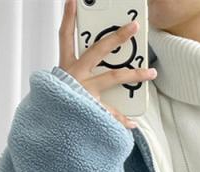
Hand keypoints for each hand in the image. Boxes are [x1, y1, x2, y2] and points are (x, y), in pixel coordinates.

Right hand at [58, 0, 156, 127]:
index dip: (69, 16)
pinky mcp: (91, 108)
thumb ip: (75, 75)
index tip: (73, 0)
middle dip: (117, 37)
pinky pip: (111, 113)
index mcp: (66, 67)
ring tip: (151, 73)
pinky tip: (134, 122)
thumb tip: (92, 70)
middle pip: (99, 50)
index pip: (65, 36)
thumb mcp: (61, 85)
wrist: (47, 129)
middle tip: (134, 26)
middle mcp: (76, 75)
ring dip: (135, 74)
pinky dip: (123, 119)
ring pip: (113, 77)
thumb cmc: (56, 107)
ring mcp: (84, 91)